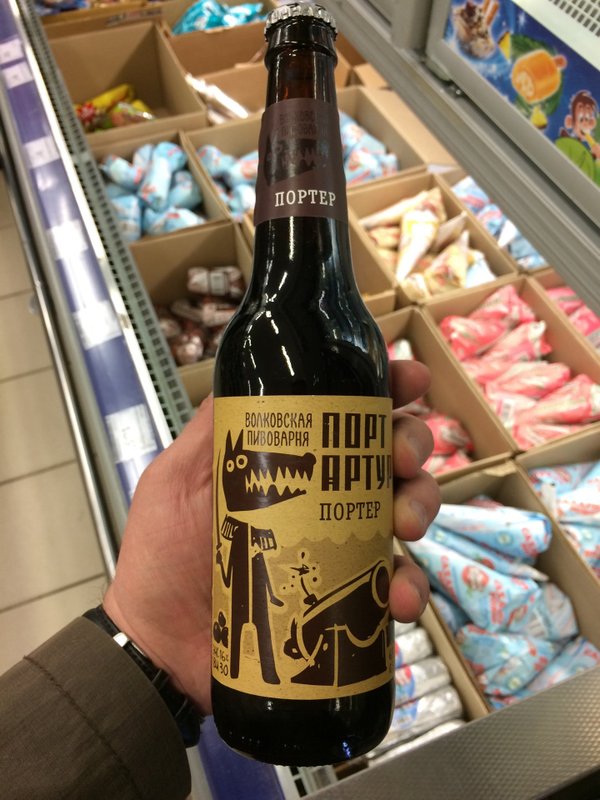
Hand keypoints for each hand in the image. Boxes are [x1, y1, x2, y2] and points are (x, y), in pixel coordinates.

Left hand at [103, 360, 439, 714]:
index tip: (409, 379)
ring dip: (420, 508)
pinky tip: (399, 597)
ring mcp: (339, 548)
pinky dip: (409, 588)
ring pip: (403, 511)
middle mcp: (323, 498)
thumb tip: (246, 375)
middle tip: (402, 460)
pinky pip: (393, 587)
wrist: (160, 647)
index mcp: (289, 462)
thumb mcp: (177, 480)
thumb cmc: (162, 557)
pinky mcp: (347, 601)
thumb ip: (212, 431)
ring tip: (405, 526)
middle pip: (386, 455)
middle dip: (411, 445)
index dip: (384, 389)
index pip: (344, 414)